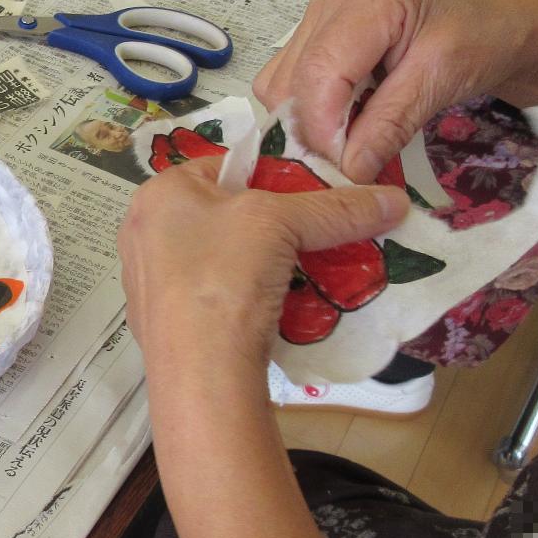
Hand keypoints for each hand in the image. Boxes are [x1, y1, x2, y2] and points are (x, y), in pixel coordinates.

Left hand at [118, 155, 406, 368]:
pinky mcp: (163, 326)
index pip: (222, 165)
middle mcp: (142, 234)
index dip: (270, 173)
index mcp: (157, 194)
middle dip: (269, 224)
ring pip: (218, 258)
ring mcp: (149, 284)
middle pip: (222, 213)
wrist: (201, 372)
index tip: (310, 194)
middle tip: (312, 235)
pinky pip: (213, 298)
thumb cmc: (225, 275)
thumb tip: (395, 200)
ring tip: (300, 273)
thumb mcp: (283, 224)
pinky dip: (243, 299)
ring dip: (259, 264)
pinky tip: (275, 310)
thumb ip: (337, 208)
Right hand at [253, 0, 534, 182]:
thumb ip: (391, 123)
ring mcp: (322, 5)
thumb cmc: (482, 42)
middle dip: (314, 128)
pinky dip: (309, 107)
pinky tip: (345, 117)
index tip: (344, 169)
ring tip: (351, 140)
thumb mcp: (443, 81)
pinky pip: (289, 74)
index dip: (324, 125)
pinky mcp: (316, 25)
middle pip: (294, 74)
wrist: (495, 23)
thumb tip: (349, 172)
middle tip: (349, 164)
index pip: (323, 67)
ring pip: (281, 78)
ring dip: (308, 119)